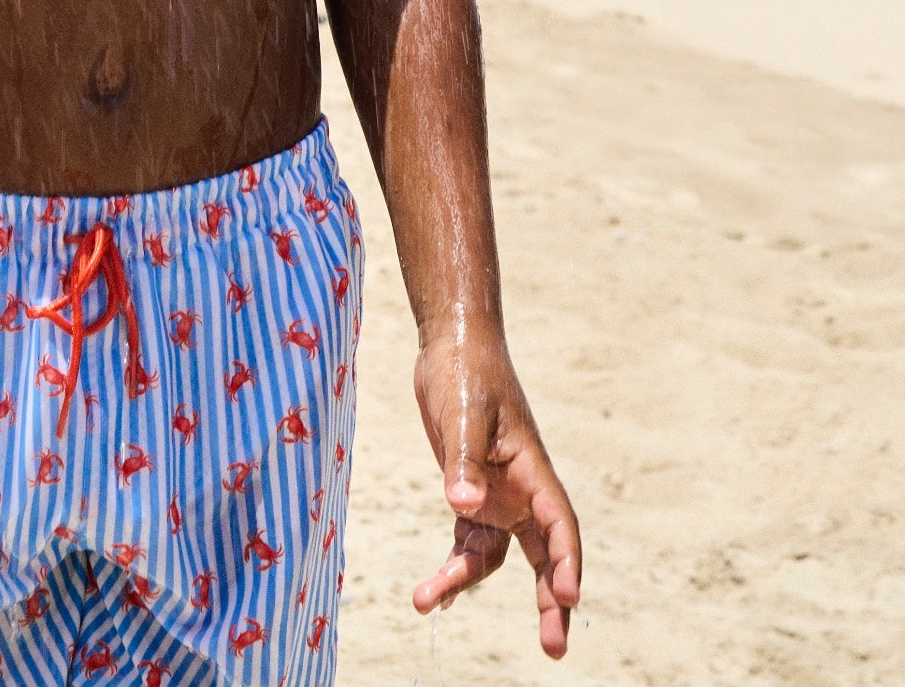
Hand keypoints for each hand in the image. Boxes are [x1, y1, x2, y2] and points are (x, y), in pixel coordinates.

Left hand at [411, 331, 580, 658]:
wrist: (450, 346)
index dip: (566, 563)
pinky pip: (468, 541)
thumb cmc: (465, 372)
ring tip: (426, 602)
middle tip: (554, 648)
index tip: (567, 598)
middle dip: (550, 601)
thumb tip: (462, 507)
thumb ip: (463, 461)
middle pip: (544, 556)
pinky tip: (434, 595)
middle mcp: (521, 490)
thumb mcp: (462, 413)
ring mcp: (498, 494)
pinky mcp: (471, 493)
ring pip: (496, 555)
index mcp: (532, 470)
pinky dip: (454, 566)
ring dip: (466, 581)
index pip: (560, 526)